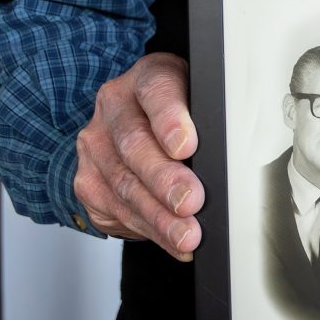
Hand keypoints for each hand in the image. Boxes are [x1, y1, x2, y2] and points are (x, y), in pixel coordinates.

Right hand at [74, 51, 203, 258]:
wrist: (134, 120)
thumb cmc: (182, 109)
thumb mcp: (199, 98)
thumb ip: (211, 116)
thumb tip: (231, 156)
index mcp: (147, 77)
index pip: (157, 91)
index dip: (170, 119)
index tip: (187, 146)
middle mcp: (114, 108)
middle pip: (135, 145)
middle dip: (165, 180)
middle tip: (191, 201)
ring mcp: (96, 145)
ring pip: (125, 185)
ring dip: (159, 216)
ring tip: (187, 235)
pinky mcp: (88, 181)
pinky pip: (117, 211)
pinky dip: (150, 231)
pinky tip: (174, 242)